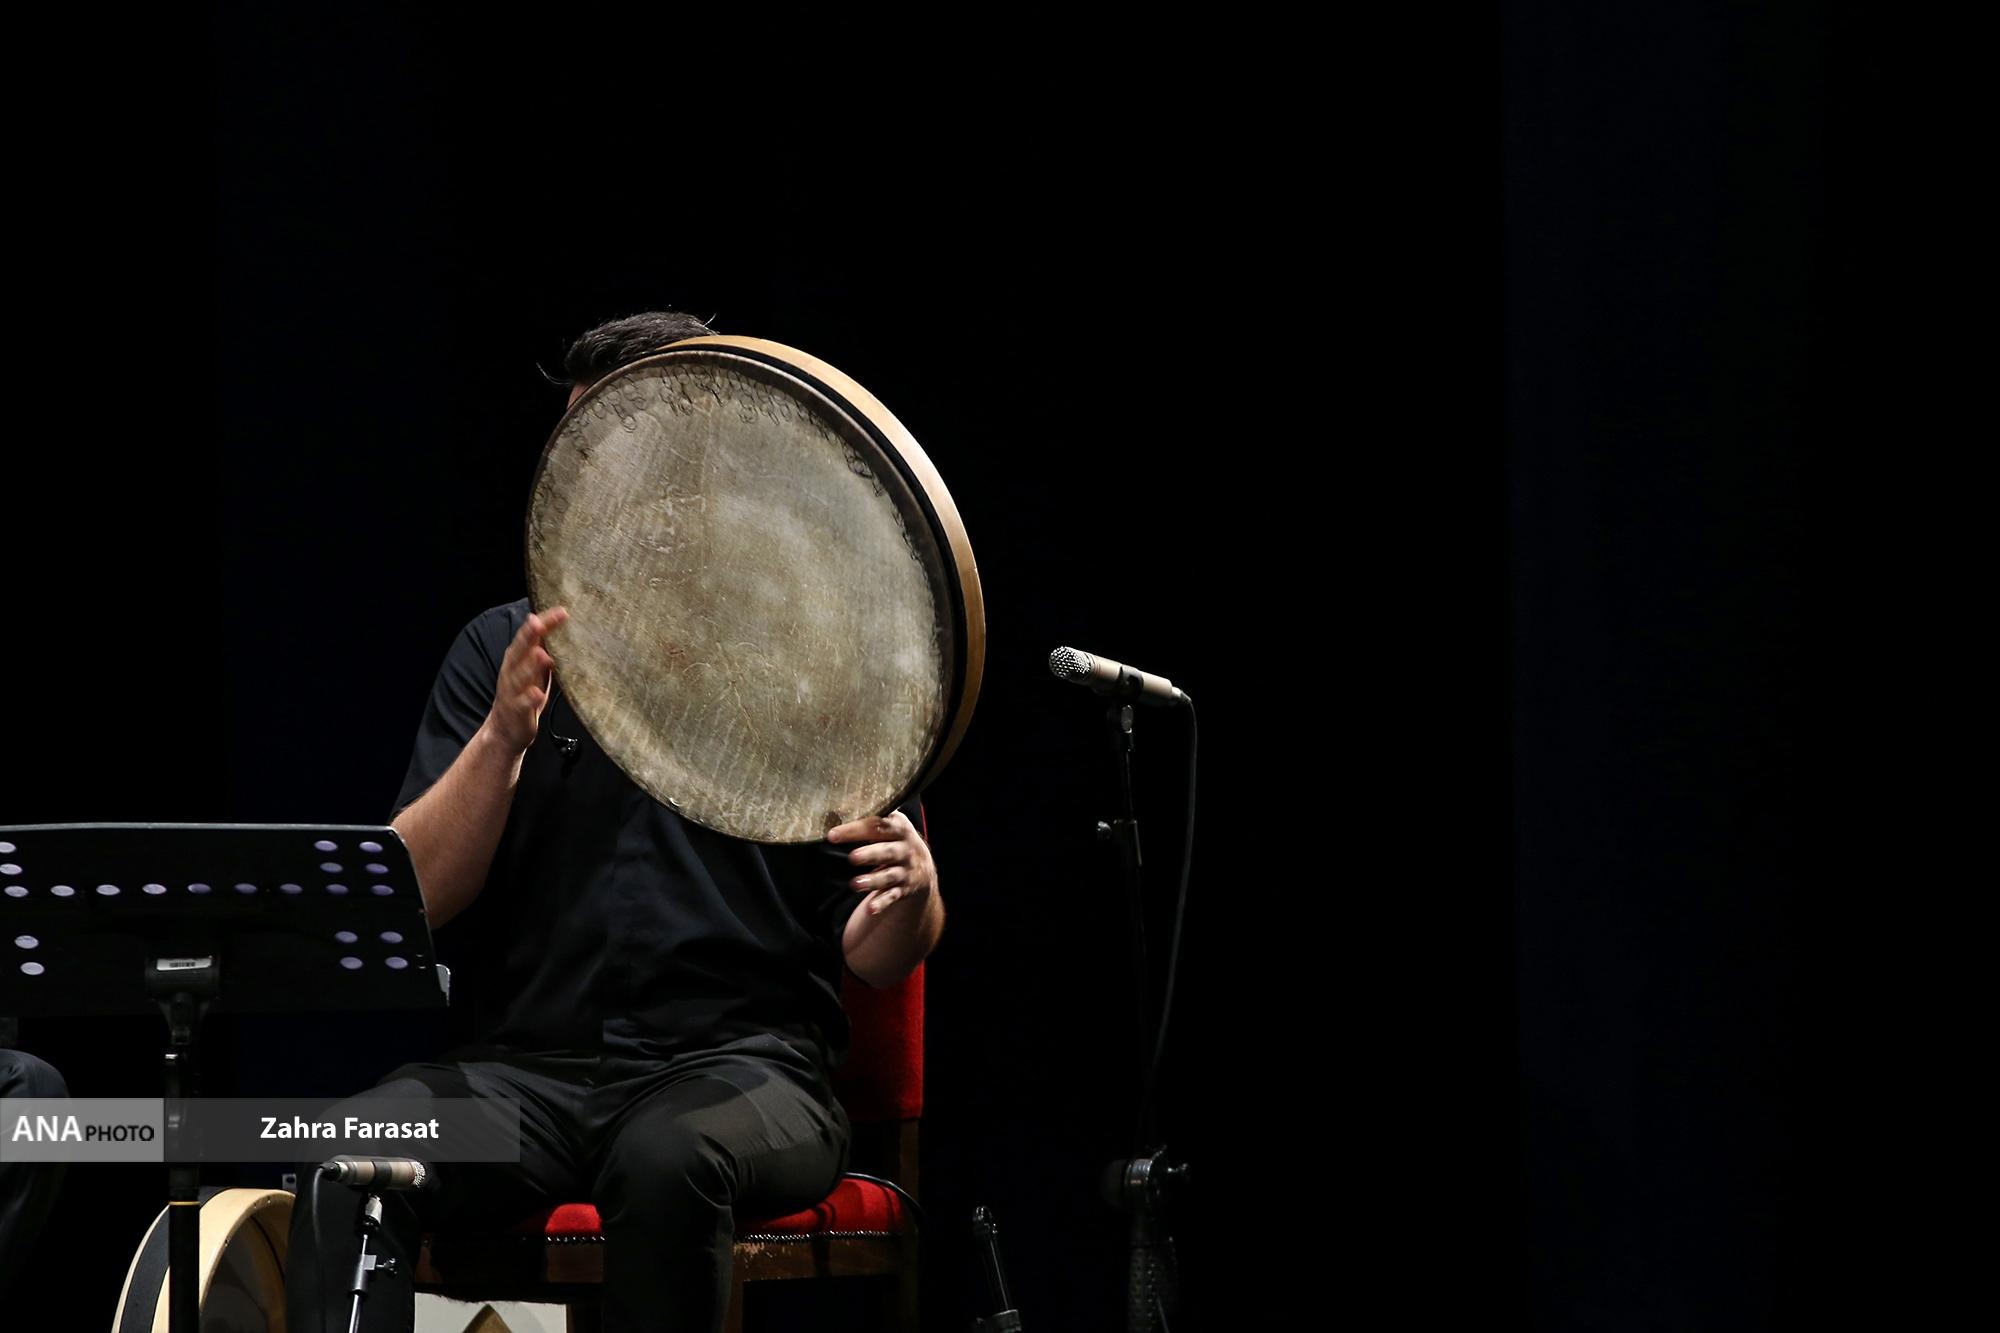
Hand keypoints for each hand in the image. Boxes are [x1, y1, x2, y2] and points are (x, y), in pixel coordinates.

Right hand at [485, 606, 568, 753]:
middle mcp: (511, 671)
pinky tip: (537, 693)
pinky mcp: (515, 711)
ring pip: (519, 676)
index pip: (530, 636)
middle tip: (540, 623)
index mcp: (517, 658)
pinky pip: (522, 703)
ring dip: (530, 665)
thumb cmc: (525, 695)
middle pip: (519, 650)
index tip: (562, 611)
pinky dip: (529, 698)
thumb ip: (544, 651)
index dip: (544, 623)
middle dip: (529, 636)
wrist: (505, 730)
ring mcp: (512, 691)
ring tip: (543, 655)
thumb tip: (563, 632)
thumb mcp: (535, 670)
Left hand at [827, 809, 933, 916]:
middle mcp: (906, 849)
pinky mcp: (904, 889)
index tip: (832, 835)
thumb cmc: (895, 841)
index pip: (877, 826)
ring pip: (889, 876)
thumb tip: (835, 807)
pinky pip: (892, 897)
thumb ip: (869, 819)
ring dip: (873, 880)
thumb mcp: (890, 826)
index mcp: (899, 828)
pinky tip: (870, 909)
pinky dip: (882, 903)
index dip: (855, 829)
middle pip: (887, 851)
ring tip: (855, 884)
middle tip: (852, 857)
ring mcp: (906, 870)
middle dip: (870, 854)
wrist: (923, 868)